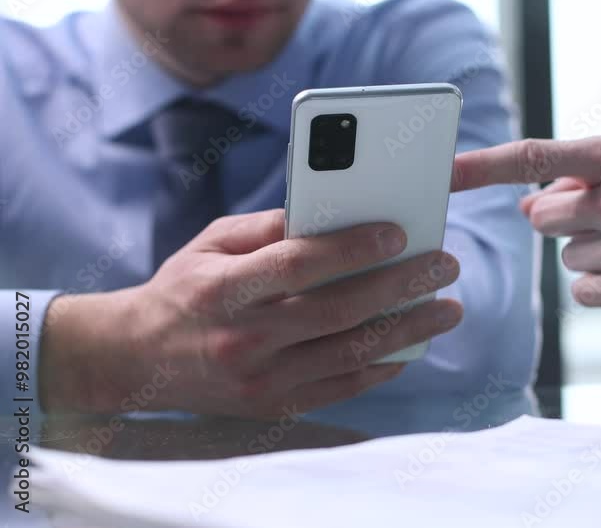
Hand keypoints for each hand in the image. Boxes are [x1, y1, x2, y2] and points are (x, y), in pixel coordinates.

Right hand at [40, 209, 462, 416]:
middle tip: (444, 267)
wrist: (139, 359)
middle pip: (337, 311)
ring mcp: (261, 379)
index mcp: (224, 288)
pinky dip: (380, 366)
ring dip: (407, 330)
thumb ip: (272, 228)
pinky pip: (341, 387)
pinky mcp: (274, 406)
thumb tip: (337, 209)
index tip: (398, 232)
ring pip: (349, 353)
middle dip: (399, 286)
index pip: (297, 265)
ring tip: (447, 309)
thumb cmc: (186, 288)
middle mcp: (244, 337)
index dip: (351, 249)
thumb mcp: (213, 243)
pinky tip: (410, 346)